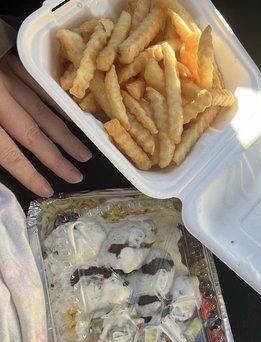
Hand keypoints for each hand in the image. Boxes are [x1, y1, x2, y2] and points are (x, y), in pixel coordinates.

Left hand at [0, 53, 91, 196]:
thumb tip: (2, 154)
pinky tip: (68, 117)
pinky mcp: (12, 63)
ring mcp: (8, 79)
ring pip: (42, 112)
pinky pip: (39, 86)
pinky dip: (56, 103)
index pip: (8, 153)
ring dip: (64, 136)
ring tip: (83, 153)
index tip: (47, 190)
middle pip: (33, 135)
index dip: (28, 174)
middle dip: (56, 158)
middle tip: (76, 176)